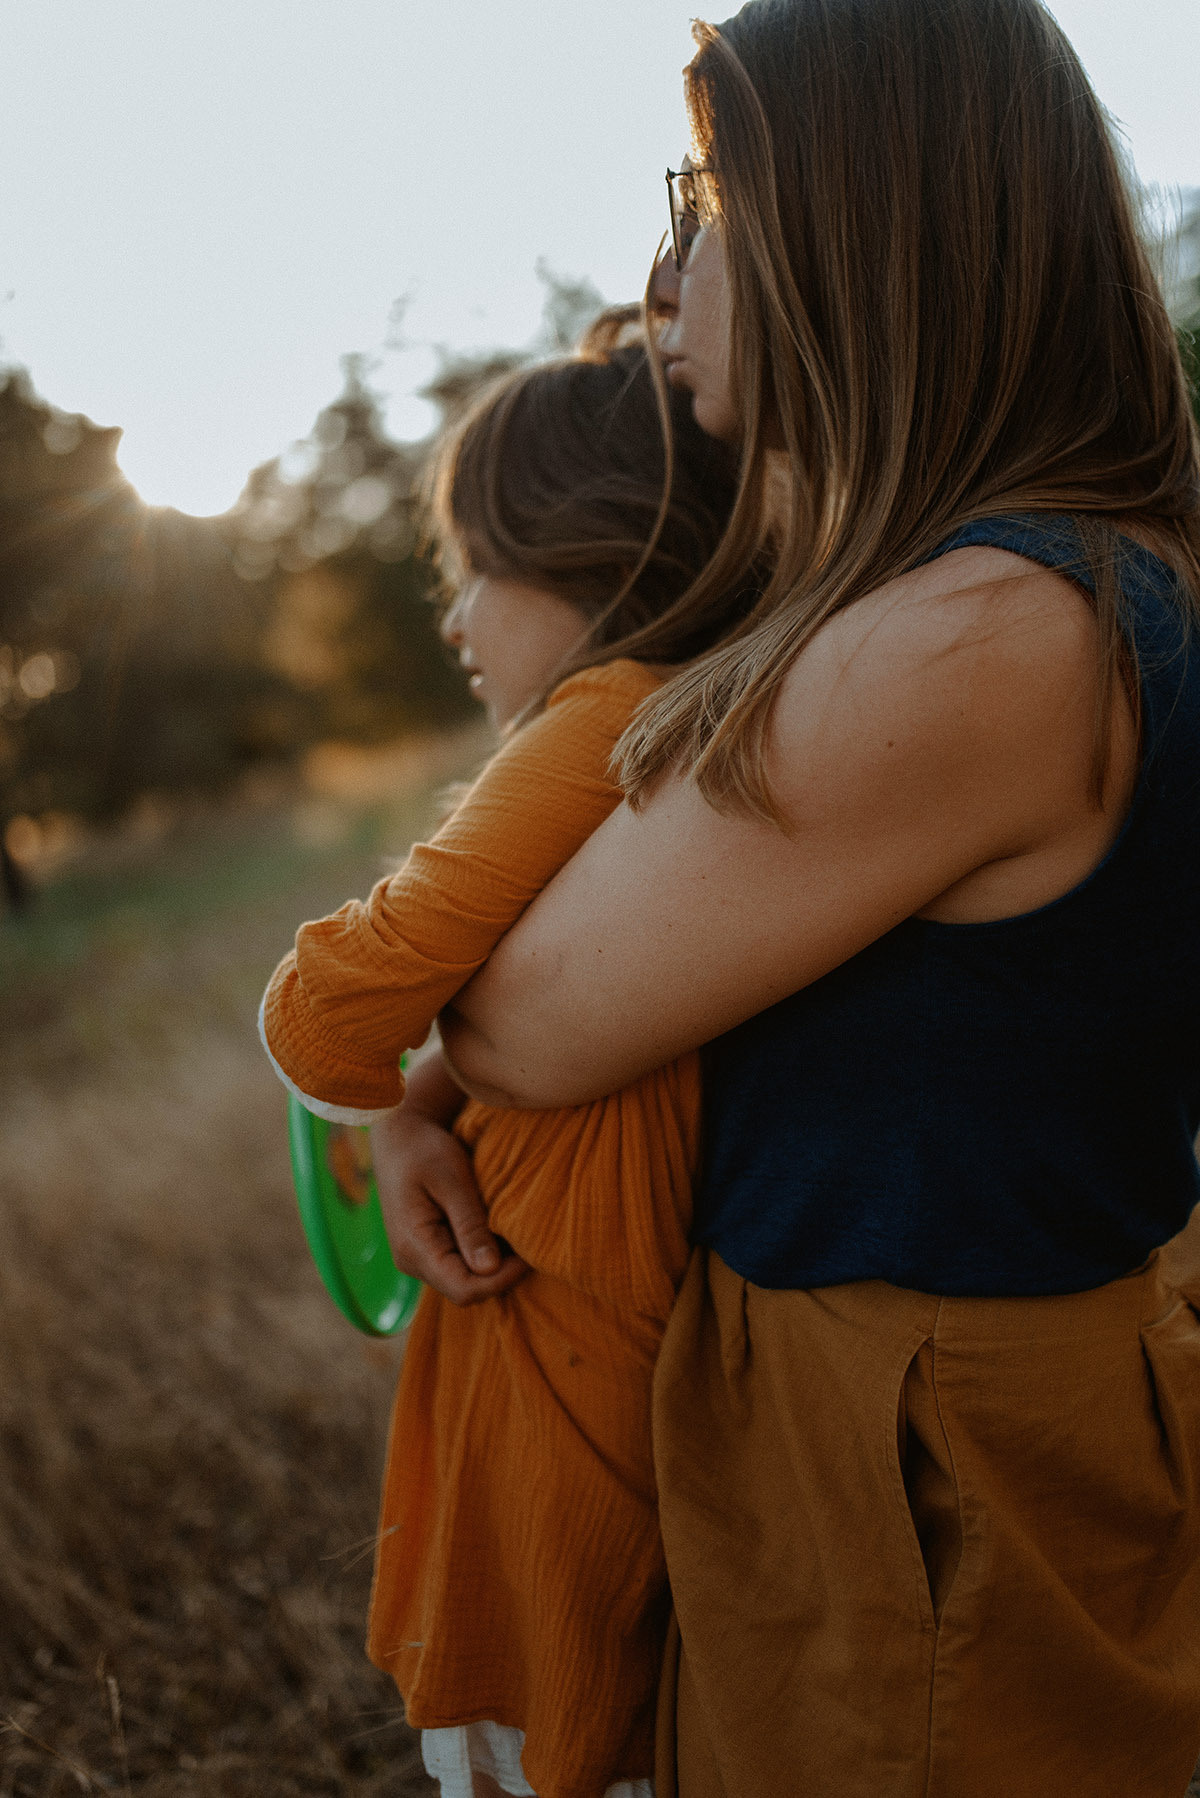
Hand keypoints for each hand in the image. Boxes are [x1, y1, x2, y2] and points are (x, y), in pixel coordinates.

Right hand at [369, 1103, 529, 1305]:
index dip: (501, 1280)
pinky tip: (500, 1233)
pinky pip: (459, 1267)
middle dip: (501, 1275)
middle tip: (530, 1245)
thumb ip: (470, 1224)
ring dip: (494, 1266)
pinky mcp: (427, 1250)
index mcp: (414, 1247)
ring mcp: (418, 1259)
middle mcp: (412, 1262)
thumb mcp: (453, 1180)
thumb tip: (490, 1269)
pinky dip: (483, 1256)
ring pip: (465, 1281)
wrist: (399, 1135)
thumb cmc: (425, 1150)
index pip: (464, 1289)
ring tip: (517, 1237)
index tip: (530, 1255)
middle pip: (466, 1291)